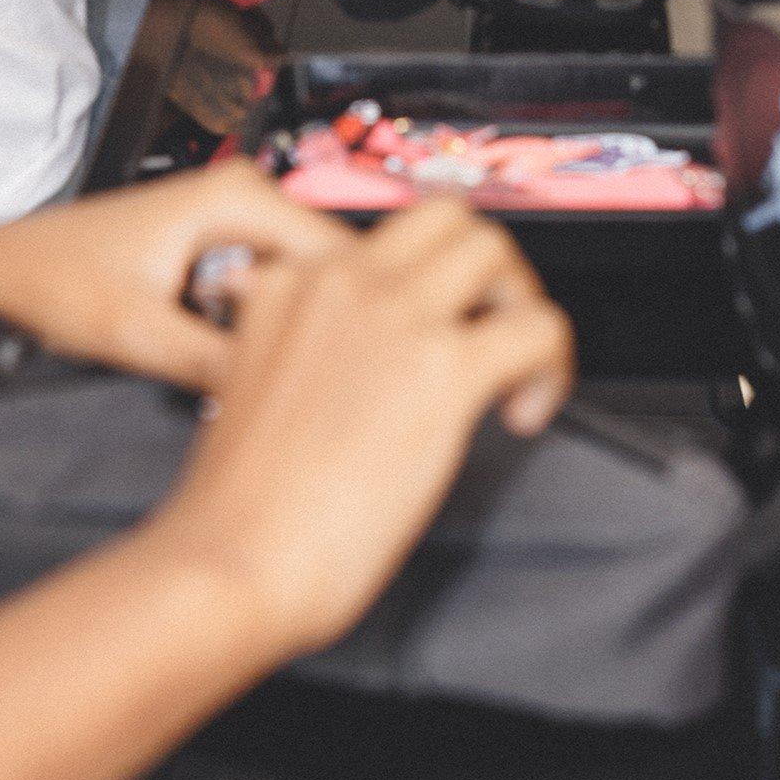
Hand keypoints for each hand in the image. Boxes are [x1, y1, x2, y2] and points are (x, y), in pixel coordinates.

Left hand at [0, 162, 349, 393]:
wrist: (2, 272)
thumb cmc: (52, 279)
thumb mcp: (138, 334)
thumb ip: (214, 363)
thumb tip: (278, 394)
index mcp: (236, 196)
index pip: (339, 252)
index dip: (361, 311)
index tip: (377, 363)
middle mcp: (244, 194)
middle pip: (329, 265)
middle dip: (337, 322)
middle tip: (343, 384)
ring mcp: (235, 216)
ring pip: (306, 279)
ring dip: (308, 325)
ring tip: (302, 378)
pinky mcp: (223, 241)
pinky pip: (277, 284)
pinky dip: (278, 322)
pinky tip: (266, 361)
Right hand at [156, 203, 574, 659]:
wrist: (229, 560)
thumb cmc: (236, 510)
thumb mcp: (241, 391)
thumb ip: (288, 351)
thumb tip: (341, 361)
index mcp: (284, 285)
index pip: (374, 246)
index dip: (416, 291)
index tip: (430, 334)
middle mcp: (341, 282)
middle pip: (443, 219)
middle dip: (482, 266)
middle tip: (491, 325)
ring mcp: (395, 316)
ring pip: (493, 250)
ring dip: (519, 300)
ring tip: (516, 364)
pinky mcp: (444, 367)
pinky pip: (536, 327)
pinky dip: (551, 366)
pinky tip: (525, 412)